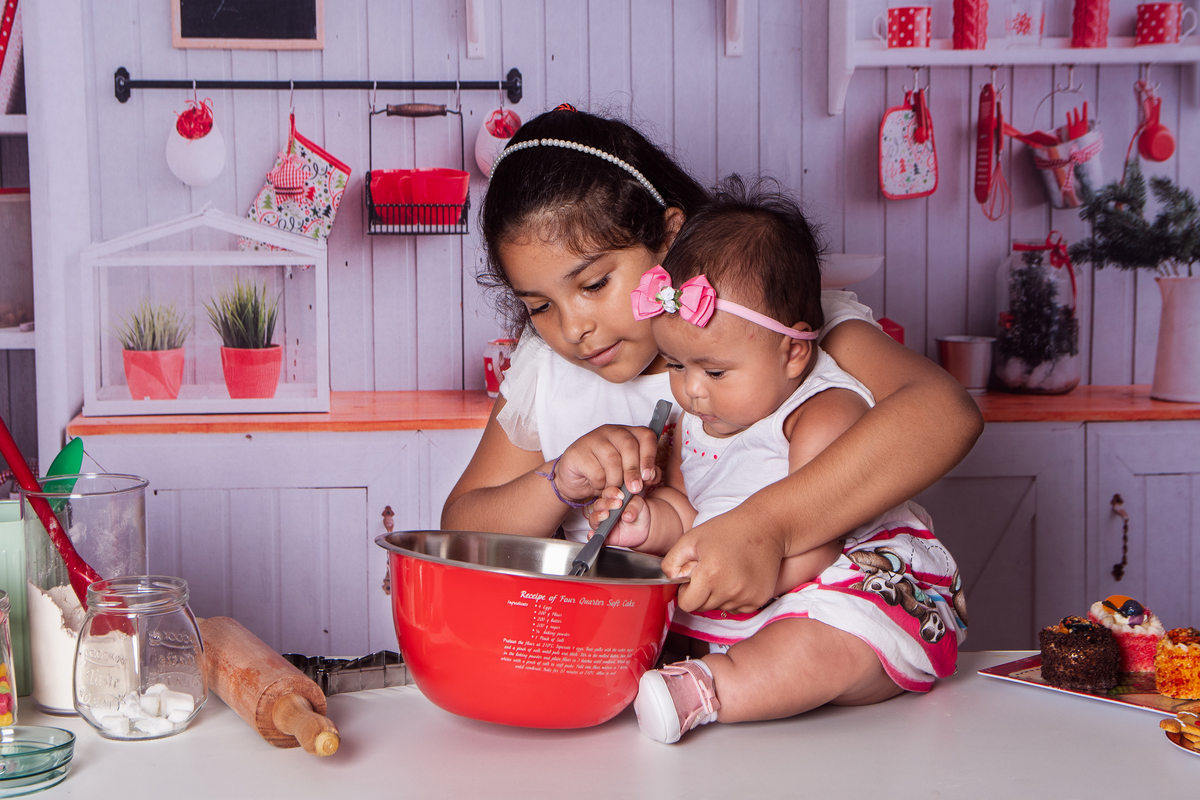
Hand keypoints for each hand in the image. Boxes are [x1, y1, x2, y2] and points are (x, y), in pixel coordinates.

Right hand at [550, 424, 660, 506]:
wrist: (575, 479)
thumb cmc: (605, 474)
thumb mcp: (627, 475)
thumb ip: (643, 474)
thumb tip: (653, 476)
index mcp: (628, 432)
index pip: (646, 436)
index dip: (649, 457)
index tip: (648, 476)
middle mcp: (611, 431)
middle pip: (629, 446)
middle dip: (633, 471)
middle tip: (634, 489)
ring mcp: (593, 438)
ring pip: (612, 460)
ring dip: (615, 480)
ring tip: (613, 489)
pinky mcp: (578, 451)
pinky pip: (595, 470)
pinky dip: (599, 483)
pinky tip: (597, 484)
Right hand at [584, 488, 651, 548]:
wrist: (644, 528)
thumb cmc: (639, 513)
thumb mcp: (640, 506)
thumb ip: (634, 508)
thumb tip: (626, 516)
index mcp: (612, 498)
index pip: (607, 493)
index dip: (612, 493)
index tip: (621, 496)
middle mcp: (605, 509)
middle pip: (599, 504)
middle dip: (607, 503)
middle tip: (618, 504)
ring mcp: (603, 522)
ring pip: (594, 518)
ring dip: (598, 516)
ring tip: (606, 515)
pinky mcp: (604, 534)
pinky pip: (595, 535)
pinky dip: (591, 536)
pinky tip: (592, 534)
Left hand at [662, 514, 786, 613]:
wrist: (766, 527)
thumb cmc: (728, 530)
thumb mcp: (691, 538)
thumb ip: (671, 562)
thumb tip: (670, 580)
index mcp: (711, 575)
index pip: (687, 604)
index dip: (686, 592)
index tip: (692, 578)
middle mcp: (730, 590)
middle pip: (703, 608)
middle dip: (701, 593)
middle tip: (710, 570)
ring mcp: (747, 596)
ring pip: (720, 608)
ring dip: (718, 595)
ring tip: (726, 571)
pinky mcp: (759, 599)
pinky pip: (738, 608)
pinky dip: (735, 597)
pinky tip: (739, 577)